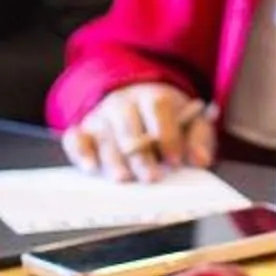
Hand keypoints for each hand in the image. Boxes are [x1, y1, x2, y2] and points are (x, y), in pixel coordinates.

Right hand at [64, 83, 217, 180]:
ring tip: (123, 178)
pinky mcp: (83, 130)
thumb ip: (199, 140)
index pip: (157, 109)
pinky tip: (90, 168)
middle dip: (140, 155)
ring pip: (103, 136)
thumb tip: (200, 159)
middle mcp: (123, 103)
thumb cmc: (169, 120)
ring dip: (112, 159)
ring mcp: (100, 116)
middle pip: (129, 127)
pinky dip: (80, 152)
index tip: (175, 160)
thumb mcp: (192, 123)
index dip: (167, 135)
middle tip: (150, 177)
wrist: (137, 102)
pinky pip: (75, 139)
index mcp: (153, 96)